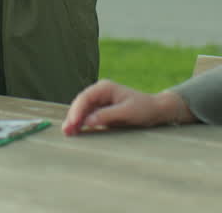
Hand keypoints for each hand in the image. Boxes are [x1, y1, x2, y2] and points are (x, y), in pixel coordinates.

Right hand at [62, 80, 192, 134]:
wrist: (155, 111)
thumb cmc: (144, 109)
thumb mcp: (127, 112)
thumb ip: (107, 115)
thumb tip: (88, 120)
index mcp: (105, 87)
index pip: (85, 97)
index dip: (76, 110)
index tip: (73, 123)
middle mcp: (100, 92)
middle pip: (81, 104)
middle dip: (73, 116)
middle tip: (66, 131)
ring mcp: (100, 101)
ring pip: (82, 111)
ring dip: (74, 121)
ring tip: (67, 133)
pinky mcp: (102, 111)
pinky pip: (88, 116)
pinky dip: (81, 124)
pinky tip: (75, 132)